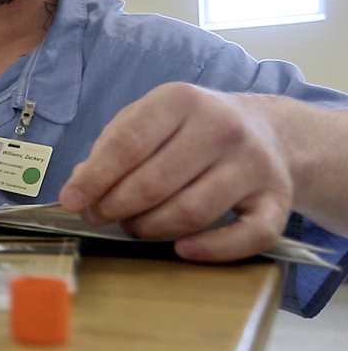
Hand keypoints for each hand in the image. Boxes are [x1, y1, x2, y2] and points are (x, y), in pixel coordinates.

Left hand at [58, 83, 292, 262]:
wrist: (269, 129)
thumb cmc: (190, 128)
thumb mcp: (149, 118)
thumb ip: (112, 147)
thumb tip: (79, 186)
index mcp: (181, 101)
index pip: (128, 144)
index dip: (95, 178)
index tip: (72, 201)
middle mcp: (221, 127)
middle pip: (154, 183)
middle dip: (116, 207)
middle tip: (99, 217)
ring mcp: (253, 164)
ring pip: (191, 212)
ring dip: (151, 229)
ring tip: (134, 227)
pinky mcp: (277, 199)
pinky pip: (247, 236)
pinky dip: (213, 250)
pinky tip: (183, 249)